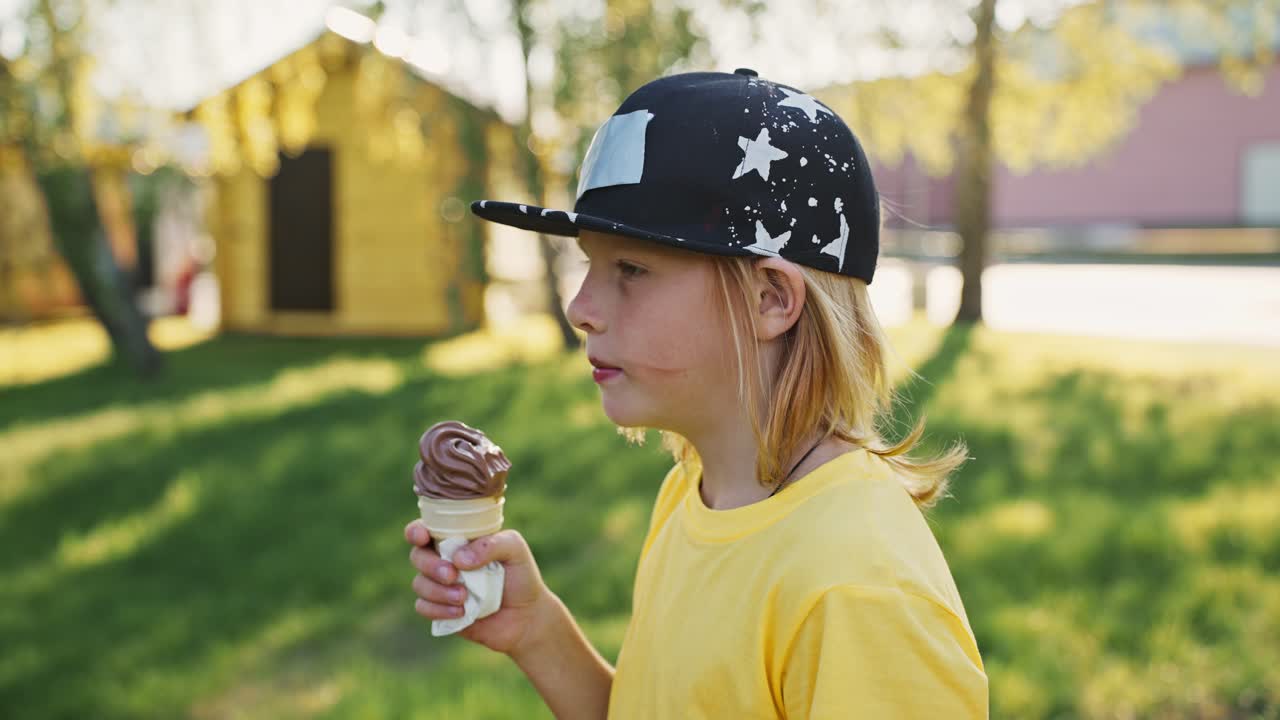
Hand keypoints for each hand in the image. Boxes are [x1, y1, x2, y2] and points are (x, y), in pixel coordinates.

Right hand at [406, 520, 553, 656]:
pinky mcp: (440, 610)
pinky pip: (423, 607)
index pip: (426, 528)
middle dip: (431, 565)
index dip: (416, 531)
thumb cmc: (521, 575)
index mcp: (458, 540)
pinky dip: (438, 610)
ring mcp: (441, 586)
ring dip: (438, 591)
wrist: (527, 616)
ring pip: (419, 583)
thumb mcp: (515, 549)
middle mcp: (444, 560)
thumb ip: (490, 544)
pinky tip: (461, 613)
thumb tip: (458, 559)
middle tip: (453, 575)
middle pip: (417, 556)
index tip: (423, 537)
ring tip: (464, 598)